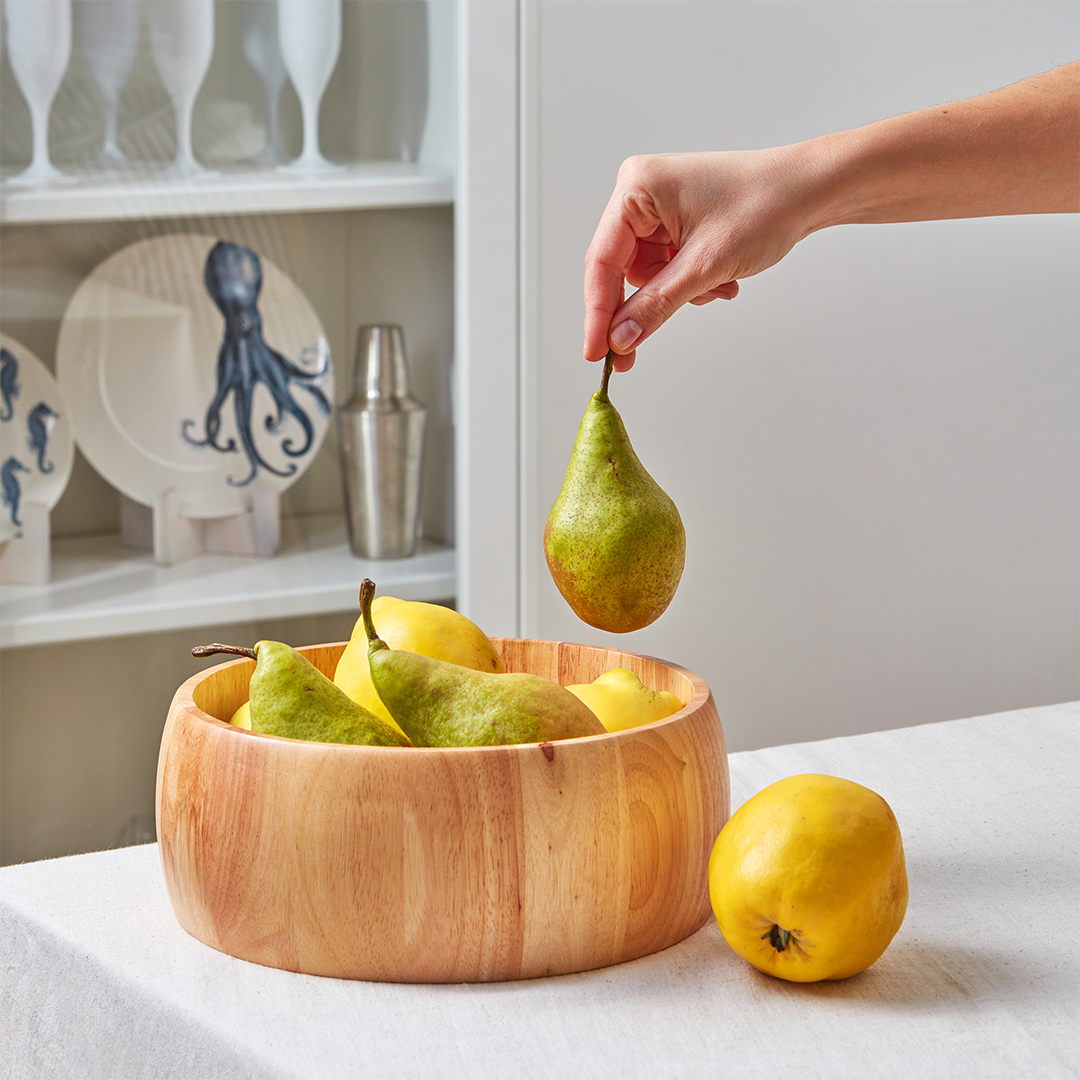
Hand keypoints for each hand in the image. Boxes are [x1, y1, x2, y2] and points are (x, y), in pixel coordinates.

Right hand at [582, 147, 819, 368]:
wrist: (811, 191)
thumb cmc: (766, 206)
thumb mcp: (705, 266)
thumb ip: (656, 305)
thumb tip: (619, 339)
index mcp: (637, 188)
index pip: (602, 261)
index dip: (597, 312)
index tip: (595, 353)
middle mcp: (640, 194)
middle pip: (621, 271)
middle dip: (651, 301)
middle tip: (638, 350)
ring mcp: (658, 208)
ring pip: (647, 276)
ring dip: (678, 293)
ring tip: (717, 286)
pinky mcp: (675, 222)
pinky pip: (666, 269)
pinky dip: (690, 283)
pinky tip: (720, 278)